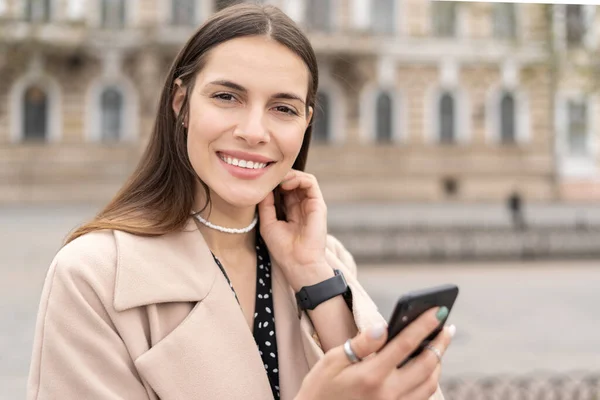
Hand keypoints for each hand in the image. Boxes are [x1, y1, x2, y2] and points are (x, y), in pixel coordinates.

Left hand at [258, 170, 329, 289]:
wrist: (298, 262)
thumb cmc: (282, 248)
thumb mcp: (268, 223)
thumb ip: (265, 204)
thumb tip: (262, 187)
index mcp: (289, 211)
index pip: (282, 189)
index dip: (273, 183)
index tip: (261, 182)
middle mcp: (301, 206)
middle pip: (291, 182)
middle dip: (279, 177)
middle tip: (267, 177)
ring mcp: (310, 204)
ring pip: (301, 178)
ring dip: (288, 175)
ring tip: (277, 180)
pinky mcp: (318, 204)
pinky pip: (310, 182)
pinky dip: (298, 177)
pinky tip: (285, 183)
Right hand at [295, 308, 454, 399]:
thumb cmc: (321, 388)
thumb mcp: (331, 361)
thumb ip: (360, 344)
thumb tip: (383, 326)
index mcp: (371, 375)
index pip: (405, 344)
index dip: (424, 325)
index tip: (439, 310)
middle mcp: (387, 394)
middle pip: (426, 365)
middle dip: (440, 343)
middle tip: (448, 327)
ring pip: (429, 385)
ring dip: (438, 363)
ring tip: (438, 346)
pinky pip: (421, 398)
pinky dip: (429, 381)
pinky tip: (427, 369)